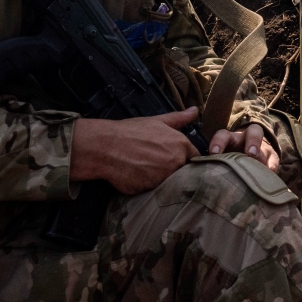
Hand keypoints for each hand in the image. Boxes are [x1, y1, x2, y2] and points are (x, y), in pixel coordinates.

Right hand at [72, 108, 198, 194]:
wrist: (106, 147)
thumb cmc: (130, 132)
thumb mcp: (156, 121)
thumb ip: (179, 119)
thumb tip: (195, 110)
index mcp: (181, 145)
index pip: (195, 158)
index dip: (187, 159)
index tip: (177, 158)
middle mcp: (176, 163)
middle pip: (183, 172)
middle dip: (173, 169)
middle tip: (155, 163)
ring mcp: (164, 178)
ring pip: (168, 183)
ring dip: (159, 179)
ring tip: (144, 168)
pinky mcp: (150, 190)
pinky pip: (153, 191)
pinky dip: (146, 185)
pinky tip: (137, 176)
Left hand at [209, 121, 282, 173]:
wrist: (247, 157)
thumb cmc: (227, 161)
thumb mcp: (219, 159)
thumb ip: (212, 163)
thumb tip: (200, 175)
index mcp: (230, 139)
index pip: (223, 135)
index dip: (218, 142)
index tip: (214, 153)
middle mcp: (246, 139)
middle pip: (252, 132)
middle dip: (252, 142)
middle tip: (250, 154)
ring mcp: (261, 147)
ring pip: (265, 146)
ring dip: (262, 153)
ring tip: (260, 164)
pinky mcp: (271, 156)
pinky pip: (274, 159)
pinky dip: (272, 166)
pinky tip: (270, 173)